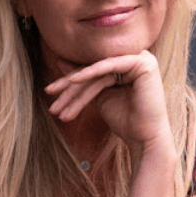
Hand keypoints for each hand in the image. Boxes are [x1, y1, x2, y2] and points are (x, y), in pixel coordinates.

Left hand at [44, 50, 174, 156]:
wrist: (145, 138)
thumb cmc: (126, 121)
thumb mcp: (99, 97)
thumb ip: (84, 78)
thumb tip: (61, 62)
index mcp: (129, 63)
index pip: (94, 69)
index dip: (70, 81)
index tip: (50, 92)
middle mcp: (137, 57)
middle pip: (95, 69)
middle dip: (69, 85)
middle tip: (49, 96)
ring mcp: (142, 58)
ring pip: (98, 70)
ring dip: (74, 87)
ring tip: (58, 103)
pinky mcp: (143, 62)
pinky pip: (109, 66)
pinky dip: (89, 73)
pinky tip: (72, 81)